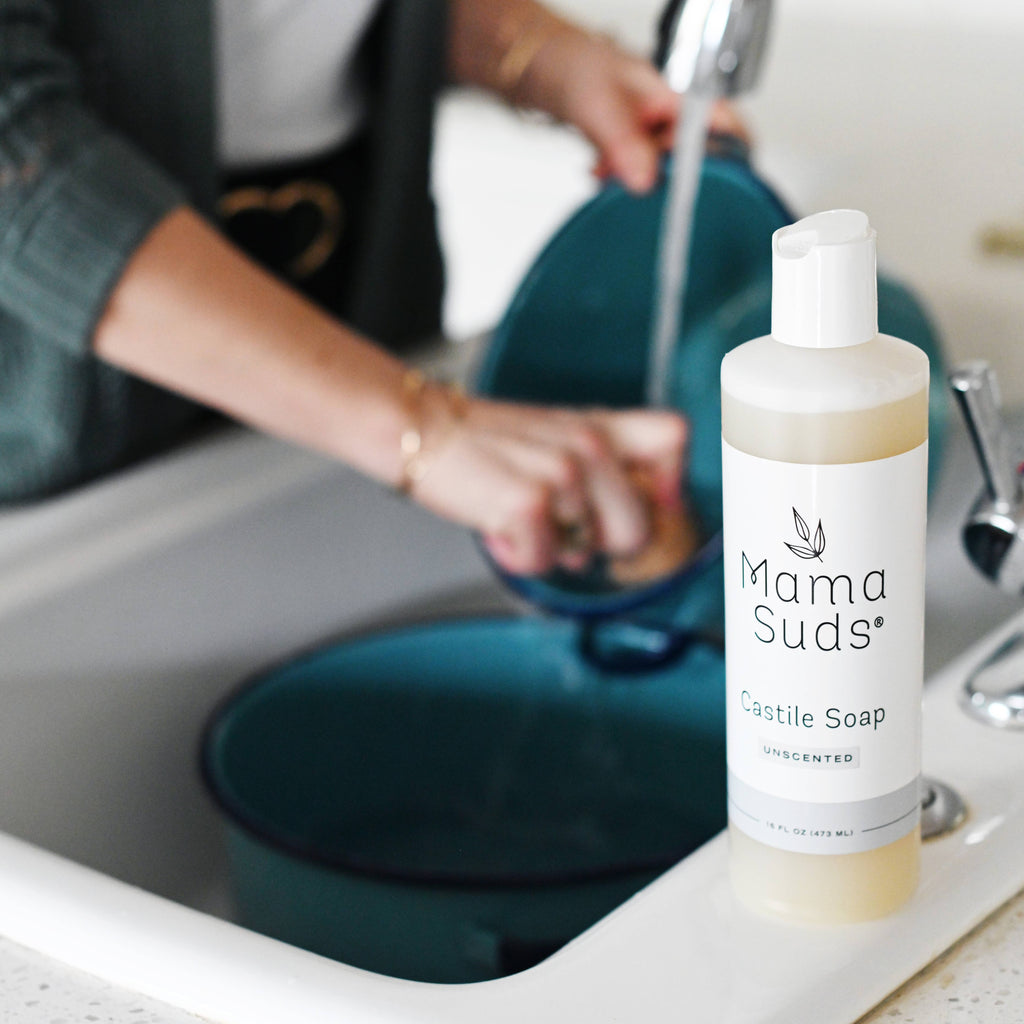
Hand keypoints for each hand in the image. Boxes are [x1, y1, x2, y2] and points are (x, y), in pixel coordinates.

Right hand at [401, 386, 688, 576]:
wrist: (419, 428)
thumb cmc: (482, 442)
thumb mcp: (555, 434)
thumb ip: (604, 461)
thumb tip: (645, 512)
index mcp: (600, 426)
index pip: (674, 437)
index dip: (668, 484)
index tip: (642, 503)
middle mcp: (589, 444)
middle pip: (638, 531)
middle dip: (597, 542)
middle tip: (556, 522)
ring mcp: (562, 472)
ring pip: (586, 553)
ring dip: (548, 547)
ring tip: (517, 515)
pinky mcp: (529, 502)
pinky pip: (543, 562)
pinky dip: (516, 556)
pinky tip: (496, 525)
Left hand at [447, 0, 748, 195]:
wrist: (541, 69)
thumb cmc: (574, 67)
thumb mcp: (601, 106)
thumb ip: (625, 143)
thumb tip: (646, 181)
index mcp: (685, 96)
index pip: (731, 136)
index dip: (729, 169)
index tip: (704, 196)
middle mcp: (677, 117)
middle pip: (703, 165)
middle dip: (673, 183)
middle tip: (640, 182)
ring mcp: (658, 135)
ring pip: (670, 176)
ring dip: (642, 185)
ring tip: (611, 171)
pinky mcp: (639, 150)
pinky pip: (645, 177)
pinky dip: (626, 182)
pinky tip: (605, 173)